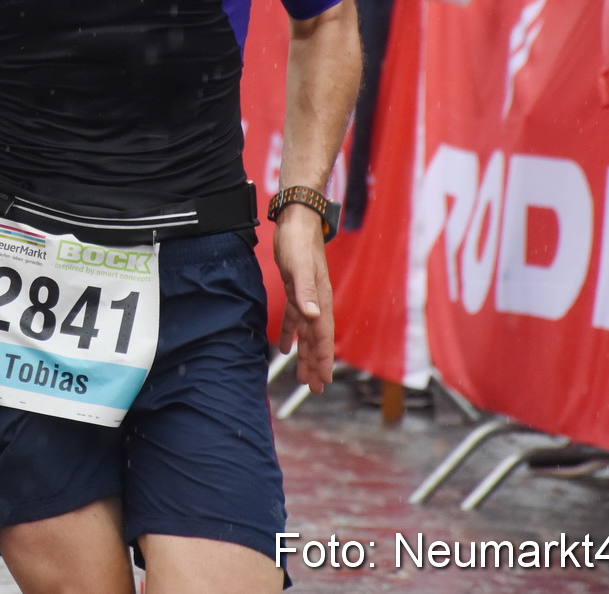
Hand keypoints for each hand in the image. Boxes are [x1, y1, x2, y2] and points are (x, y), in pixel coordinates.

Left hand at [273, 204, 334, 391]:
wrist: (297, 219)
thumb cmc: (298, 242)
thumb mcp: (299, 266)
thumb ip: (305, 292)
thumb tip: (312, 315)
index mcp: (320, 299)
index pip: (323, 335)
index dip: (323, 359)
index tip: (323, 381)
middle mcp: (316, 302)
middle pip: (317, 339)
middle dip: (316, 364)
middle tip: (315, 389)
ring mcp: (307, 296)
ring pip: (306, 333)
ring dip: (305, 354)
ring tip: (303, 376)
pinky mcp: (295, 289)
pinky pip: (293, 318)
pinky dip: (289, 334)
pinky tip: (284, 348)